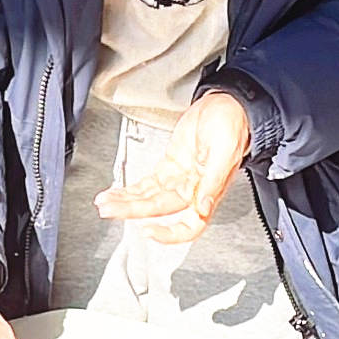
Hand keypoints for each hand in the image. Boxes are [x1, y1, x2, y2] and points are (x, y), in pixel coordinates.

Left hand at [96, 91, 250, 244]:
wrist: (227, 104)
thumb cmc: (232, 124)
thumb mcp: (225, 151)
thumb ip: (213, 182)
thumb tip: (203, 208)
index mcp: (209, 191)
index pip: (190, 225)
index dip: (169, 234)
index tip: (147, 231)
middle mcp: (192, 189)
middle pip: (158, 209)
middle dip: (132, 210)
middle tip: (109, 210)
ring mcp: (179, 178)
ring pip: (149, 198)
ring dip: (126, 201)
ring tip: (105, 202)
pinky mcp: (169, 165)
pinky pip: (147, 184)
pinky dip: (130, 189)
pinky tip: (117, 192)